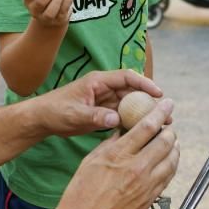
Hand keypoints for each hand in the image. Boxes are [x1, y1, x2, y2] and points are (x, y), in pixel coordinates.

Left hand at [32, 69, 165, 135]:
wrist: (42, 119)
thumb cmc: (55, 110)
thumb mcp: (74, 114)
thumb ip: (95, 116)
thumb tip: (115, 119)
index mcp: (98, 81)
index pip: (126, 77)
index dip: (144, 83)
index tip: (159, 92)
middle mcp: (104, 88)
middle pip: (132, 91)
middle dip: (149, 100)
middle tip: (166, 112)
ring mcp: (104, 101)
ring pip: (129, 104)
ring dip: (144, 112)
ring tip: (161, 123)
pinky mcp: (103, 112)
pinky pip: (122, 115)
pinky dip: (133, 121)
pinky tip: (144, 131)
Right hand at [57, 92, 178, 208]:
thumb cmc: (83, 192)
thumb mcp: (92, 160)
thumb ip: (110, 143)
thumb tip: (122, 132)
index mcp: (120, 155)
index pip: (147, 127)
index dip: (160, 112)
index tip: (167, 104)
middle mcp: (137, 168)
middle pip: (165, 142)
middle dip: (170, 129)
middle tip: (169, 123)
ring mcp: (146, 185)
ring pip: (172, 160)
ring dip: (174, 147)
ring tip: (172, 140)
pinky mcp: (150, 198)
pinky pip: (168, 177)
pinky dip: (171, 165)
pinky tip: (169, 160)